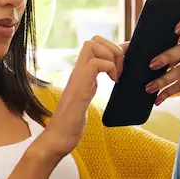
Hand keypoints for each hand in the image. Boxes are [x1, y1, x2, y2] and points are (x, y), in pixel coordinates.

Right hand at [36, 36, 122, 159]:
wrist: (57, 139)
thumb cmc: (71, 123)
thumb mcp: (86, 97)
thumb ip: (91, 86)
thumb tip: (104, 81)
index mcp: (81, 73)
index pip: (93, 45)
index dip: (112, 48)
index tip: (122, 65)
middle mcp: (78, 72)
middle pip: (93, 40)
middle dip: (112, 48)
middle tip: (119, 69)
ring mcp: (78, 78)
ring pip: (92, 45)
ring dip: (111, 56)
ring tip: (116, 76)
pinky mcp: (81, 88)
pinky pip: (95, 64)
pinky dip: (109, 68)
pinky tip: (113, 82)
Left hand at [145, 11, 179, 103]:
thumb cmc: (174, 59)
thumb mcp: (165, 48)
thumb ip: (149, 44)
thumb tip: (122, 49)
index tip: (175, 28)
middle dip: (168, 56)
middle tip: (151, 64)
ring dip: (165, 79)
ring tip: (149, 87)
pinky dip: (169, 92)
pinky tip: (158, 98)